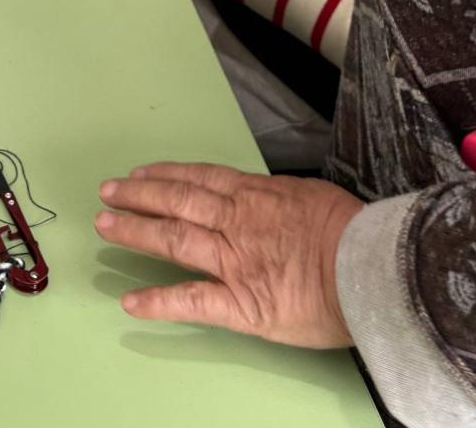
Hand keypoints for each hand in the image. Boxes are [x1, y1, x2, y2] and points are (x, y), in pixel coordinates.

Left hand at [95, 162, 361, 348]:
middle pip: (177, 201)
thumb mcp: (313, 196)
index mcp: (257, 196)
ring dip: (135, 231)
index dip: (166, 175)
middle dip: (139, 195)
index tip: (141, 172)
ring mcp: (234, 261)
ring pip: (174, 239)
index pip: (200, 179)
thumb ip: (281, 200)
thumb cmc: (353, 232)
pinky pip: (192, 301)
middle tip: (107, 191)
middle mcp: (237, 222)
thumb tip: (271, 201)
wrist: (371, 268)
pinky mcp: (241, 304)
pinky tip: (130, 303)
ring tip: (105, 225)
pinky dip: (158, 302)